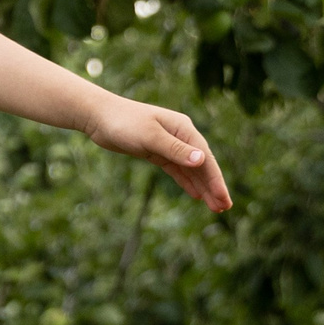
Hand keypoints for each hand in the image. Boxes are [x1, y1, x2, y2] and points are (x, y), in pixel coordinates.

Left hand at [84, 95, 232, 212]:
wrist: (99, 117)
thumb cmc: (124, 123)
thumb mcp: (150, 136)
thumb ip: (175, 149)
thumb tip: (202, 159)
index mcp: (183, 129)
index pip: (205, 158)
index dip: (215, 180)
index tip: (222, 199)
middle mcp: (180, 136)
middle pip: (202, 164)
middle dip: (213, 186)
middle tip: (223, 208)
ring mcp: (169, 144)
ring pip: (190, 169)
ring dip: (202, 186)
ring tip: (214, 206)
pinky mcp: (157, 151)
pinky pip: (176, 169)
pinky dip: (186, 181)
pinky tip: (195, 194)